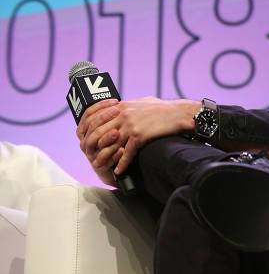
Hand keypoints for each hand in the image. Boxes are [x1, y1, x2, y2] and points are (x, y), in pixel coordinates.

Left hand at [77, 97, 198, 180]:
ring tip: (100, 166)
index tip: (85, 139)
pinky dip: (121, 163)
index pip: (94, 117)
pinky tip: (118, 170)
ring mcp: (130, 125)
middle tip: (89, 155)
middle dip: (92, 145)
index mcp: (120, 106)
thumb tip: (117, 108)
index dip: (87, 129)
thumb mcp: (141, 102)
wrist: (179, 113)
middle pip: (98, 132)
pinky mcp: (139, 135)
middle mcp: (122, 114)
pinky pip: (126, 152)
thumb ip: (127, 106)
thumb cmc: (163, 108)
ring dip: (104, 157)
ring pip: (109, 144)